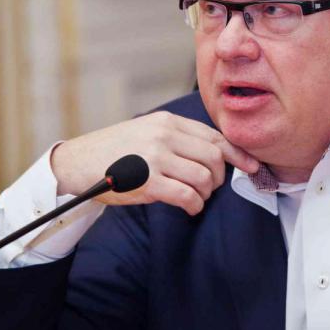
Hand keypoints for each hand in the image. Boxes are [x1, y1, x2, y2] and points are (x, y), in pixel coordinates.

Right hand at [51, 111, 258, 214]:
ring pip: (204, 177)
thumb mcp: (148, 132)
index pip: (214, 136)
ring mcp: (155, 157)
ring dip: (206, 193)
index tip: (252, 166)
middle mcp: (164, 135)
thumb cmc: (116, 152)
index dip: (238, 153)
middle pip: (214, 157)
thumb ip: (178, 139)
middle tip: (211, 188)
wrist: (77, 163)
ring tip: (196, 198)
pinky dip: (194, 204)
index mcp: (168, 122)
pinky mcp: (147, 180)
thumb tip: (215, 156)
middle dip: (220, 177)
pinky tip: (190, 207)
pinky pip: (187, 195)